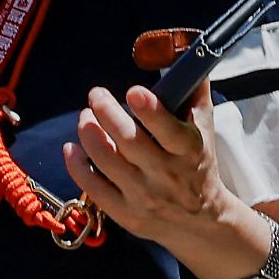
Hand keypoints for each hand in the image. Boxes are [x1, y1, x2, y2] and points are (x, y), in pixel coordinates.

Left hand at [63, 81, 234, 246]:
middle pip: (129, 141)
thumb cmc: (198, 165)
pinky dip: (77, 165)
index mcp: (188, 151)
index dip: (150, 111)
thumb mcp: (205, 131)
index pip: (169, 131)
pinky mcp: (126, 213)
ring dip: (89, 133)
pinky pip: (94, 187)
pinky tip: (72, 147)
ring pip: (106, 161)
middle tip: (96, 95)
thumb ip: (195, 95)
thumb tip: (190, 57)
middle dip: (106, 113)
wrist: (201, 221)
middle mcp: (166, 175)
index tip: (133, 92)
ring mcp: (144, 196)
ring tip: (84, 117)